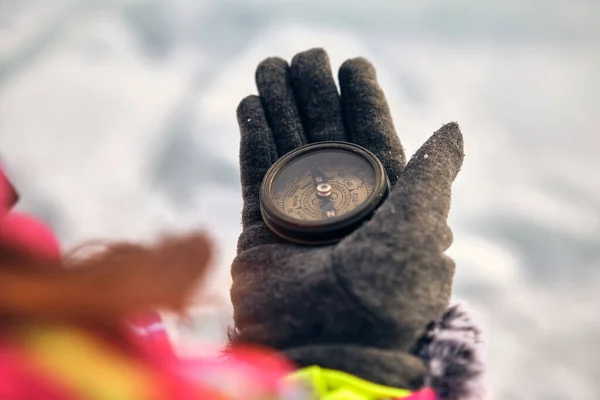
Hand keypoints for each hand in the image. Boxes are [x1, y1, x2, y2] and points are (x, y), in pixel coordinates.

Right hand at [230, 48, 463, 388]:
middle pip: (326, 135)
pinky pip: (257, 174)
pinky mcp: (264, 228)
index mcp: (385, 203)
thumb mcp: (421, 229)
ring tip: (271, 65)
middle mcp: (342, 204)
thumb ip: (432, 176)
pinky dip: (254, 139)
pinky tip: (252, 105)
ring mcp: (300, 215)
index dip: (362, 100)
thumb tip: (452, 129)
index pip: (372, 137)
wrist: (329, 347)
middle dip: (315, 94)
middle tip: (305, 56)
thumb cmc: (385, 293)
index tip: (352, 64)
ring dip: (279, 106)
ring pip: (288, 147)